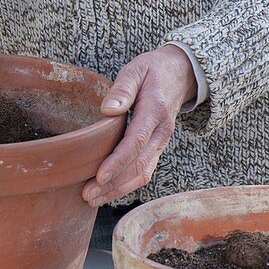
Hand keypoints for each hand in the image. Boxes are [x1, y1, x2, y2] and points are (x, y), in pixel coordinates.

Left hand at [82, 46, 197, 205]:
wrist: (181, 73)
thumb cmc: (153, 71)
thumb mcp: (136, 69)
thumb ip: (122, 88)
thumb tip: (107, 110)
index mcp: (155, 111)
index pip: (136, 142)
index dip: (117, 162)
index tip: (98, 176)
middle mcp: (162, 132)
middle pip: (139, 165)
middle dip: (113, 184)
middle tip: (87, 195)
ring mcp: (161, 142)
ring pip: (143, 173)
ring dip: (118, 190)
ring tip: (92, 199)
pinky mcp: (157, 147)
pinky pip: (145, 170)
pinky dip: (126, 184)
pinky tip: (107, 191)